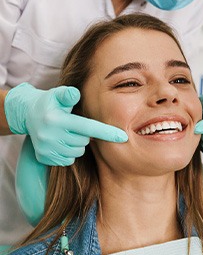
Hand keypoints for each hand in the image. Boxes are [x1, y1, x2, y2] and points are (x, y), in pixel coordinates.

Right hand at [5, 82, 127, 165]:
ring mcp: (47, 149)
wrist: (27, 115)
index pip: (88, 128)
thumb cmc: (49, 103)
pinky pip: (68, 160)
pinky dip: (68, 153)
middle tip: (74, 125)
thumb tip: (75, 94)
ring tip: (67, 133)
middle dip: (84, 134)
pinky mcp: (44, 158)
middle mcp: (50, 136)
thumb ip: (68, 94)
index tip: (123, 137)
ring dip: (77, 144)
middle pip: (84, 141)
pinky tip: (61, 142)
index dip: (107, 132)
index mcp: (57, 120)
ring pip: (77, 152)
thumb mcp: (57, 94)